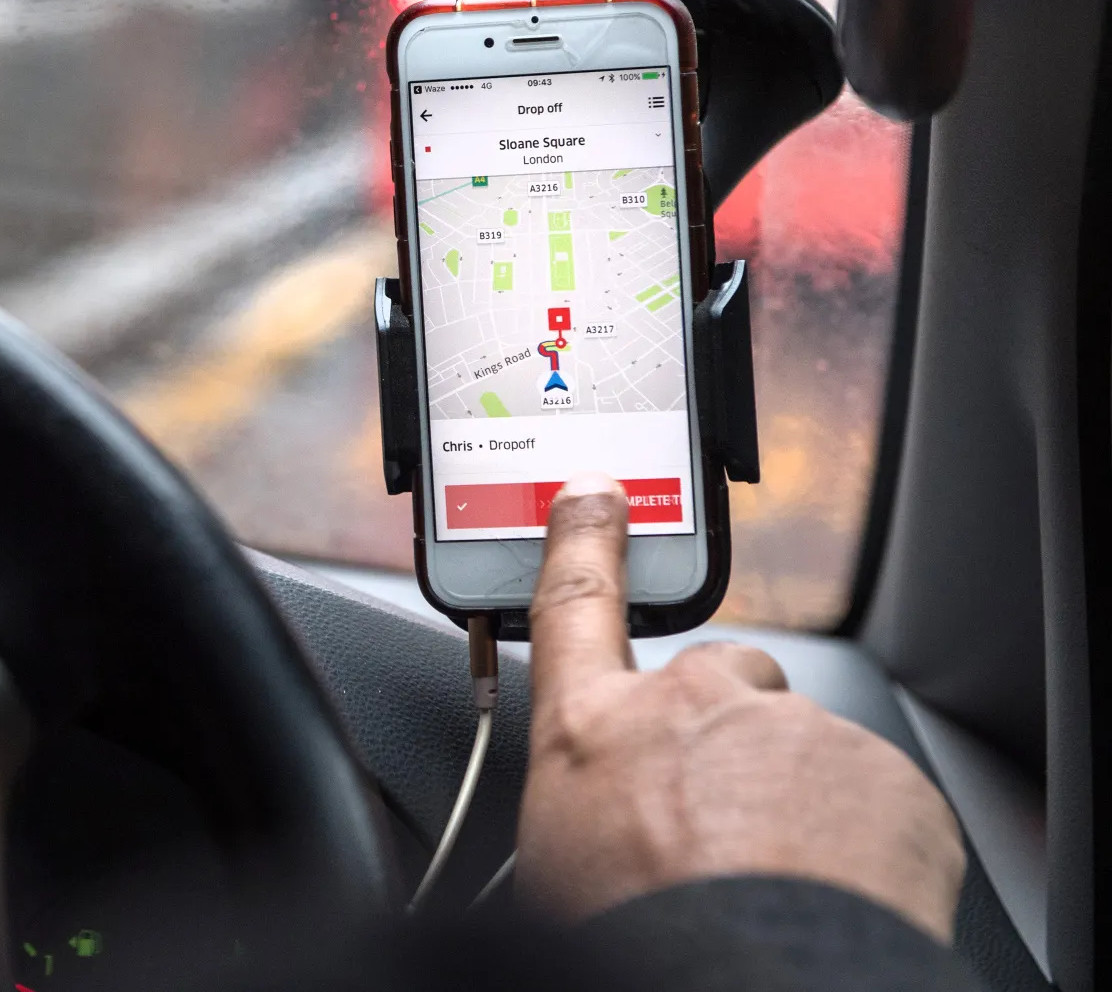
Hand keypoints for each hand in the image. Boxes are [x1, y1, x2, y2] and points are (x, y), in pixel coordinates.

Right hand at [514, 472, 965, 941]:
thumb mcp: (555, 866)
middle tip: (720, 819)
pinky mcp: (883, 775)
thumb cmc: (638, 937)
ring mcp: (793, 733)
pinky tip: (834, 896)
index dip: (585, 540)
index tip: (596, 496)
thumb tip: (594, 823)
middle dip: (725, 729)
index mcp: (593, 731)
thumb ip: (581, 803)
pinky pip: (875, 801)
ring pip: (801, 750)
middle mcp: (691, 707)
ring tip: (779, 881)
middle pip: (718, 678)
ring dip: (794, 801)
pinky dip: (862, 844)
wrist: (751, 984)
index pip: (575, 604)